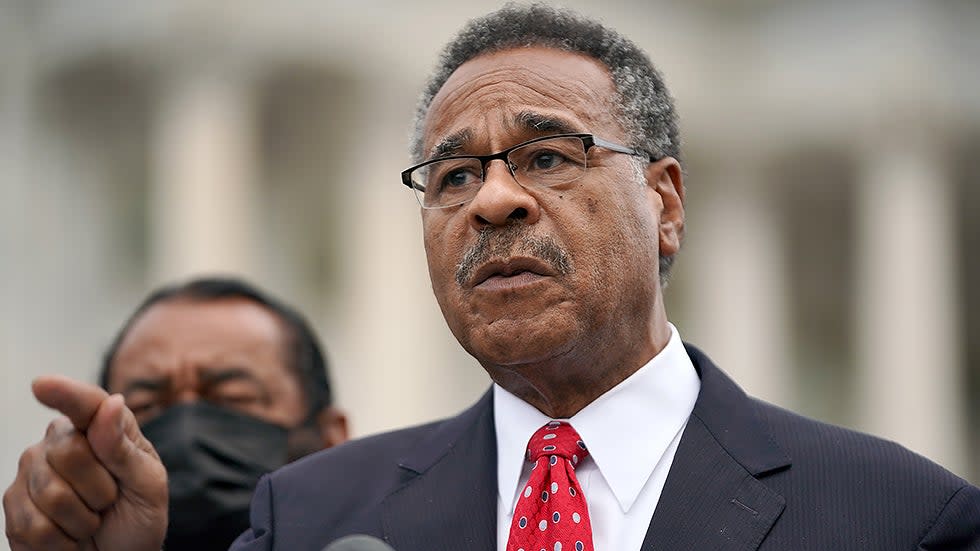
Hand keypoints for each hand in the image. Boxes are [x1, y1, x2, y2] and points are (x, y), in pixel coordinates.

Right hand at [3, 376, 167, 550]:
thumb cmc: (137, 517)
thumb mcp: (147, 485)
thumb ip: (124, 447)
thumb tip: (111, 404)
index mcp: (101, 428)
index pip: (85, 404)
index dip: (65, 394)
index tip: (43, 385)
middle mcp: (59, 443)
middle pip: (69, 453)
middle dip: (99, 489)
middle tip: (109, 502)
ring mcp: (31, 473)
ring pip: (51, 494)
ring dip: (82, 519)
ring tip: (91, 520)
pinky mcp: (13, 507)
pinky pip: (33, 526)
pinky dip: (62, 542)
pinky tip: (70, 537)